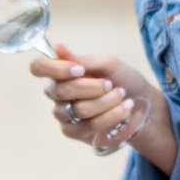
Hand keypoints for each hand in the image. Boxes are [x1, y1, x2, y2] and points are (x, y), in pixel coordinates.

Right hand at [30, 41, 178, 176]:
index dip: (55, 68)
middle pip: (61, 90)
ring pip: (80, 109)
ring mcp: (63, 114)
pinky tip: (123, 109)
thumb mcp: (108, 63)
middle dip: (93, 87)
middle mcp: (56, 93)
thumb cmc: (122, 79)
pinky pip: (89, 125)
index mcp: (60, 72)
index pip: (38, 67)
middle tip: (110, 84)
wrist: (142, 103)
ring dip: (107, 101)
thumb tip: (57, 47)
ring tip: (121, 96)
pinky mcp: (74, 132)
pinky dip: (111, 115)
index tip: (80, 70)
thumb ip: (83, 59)